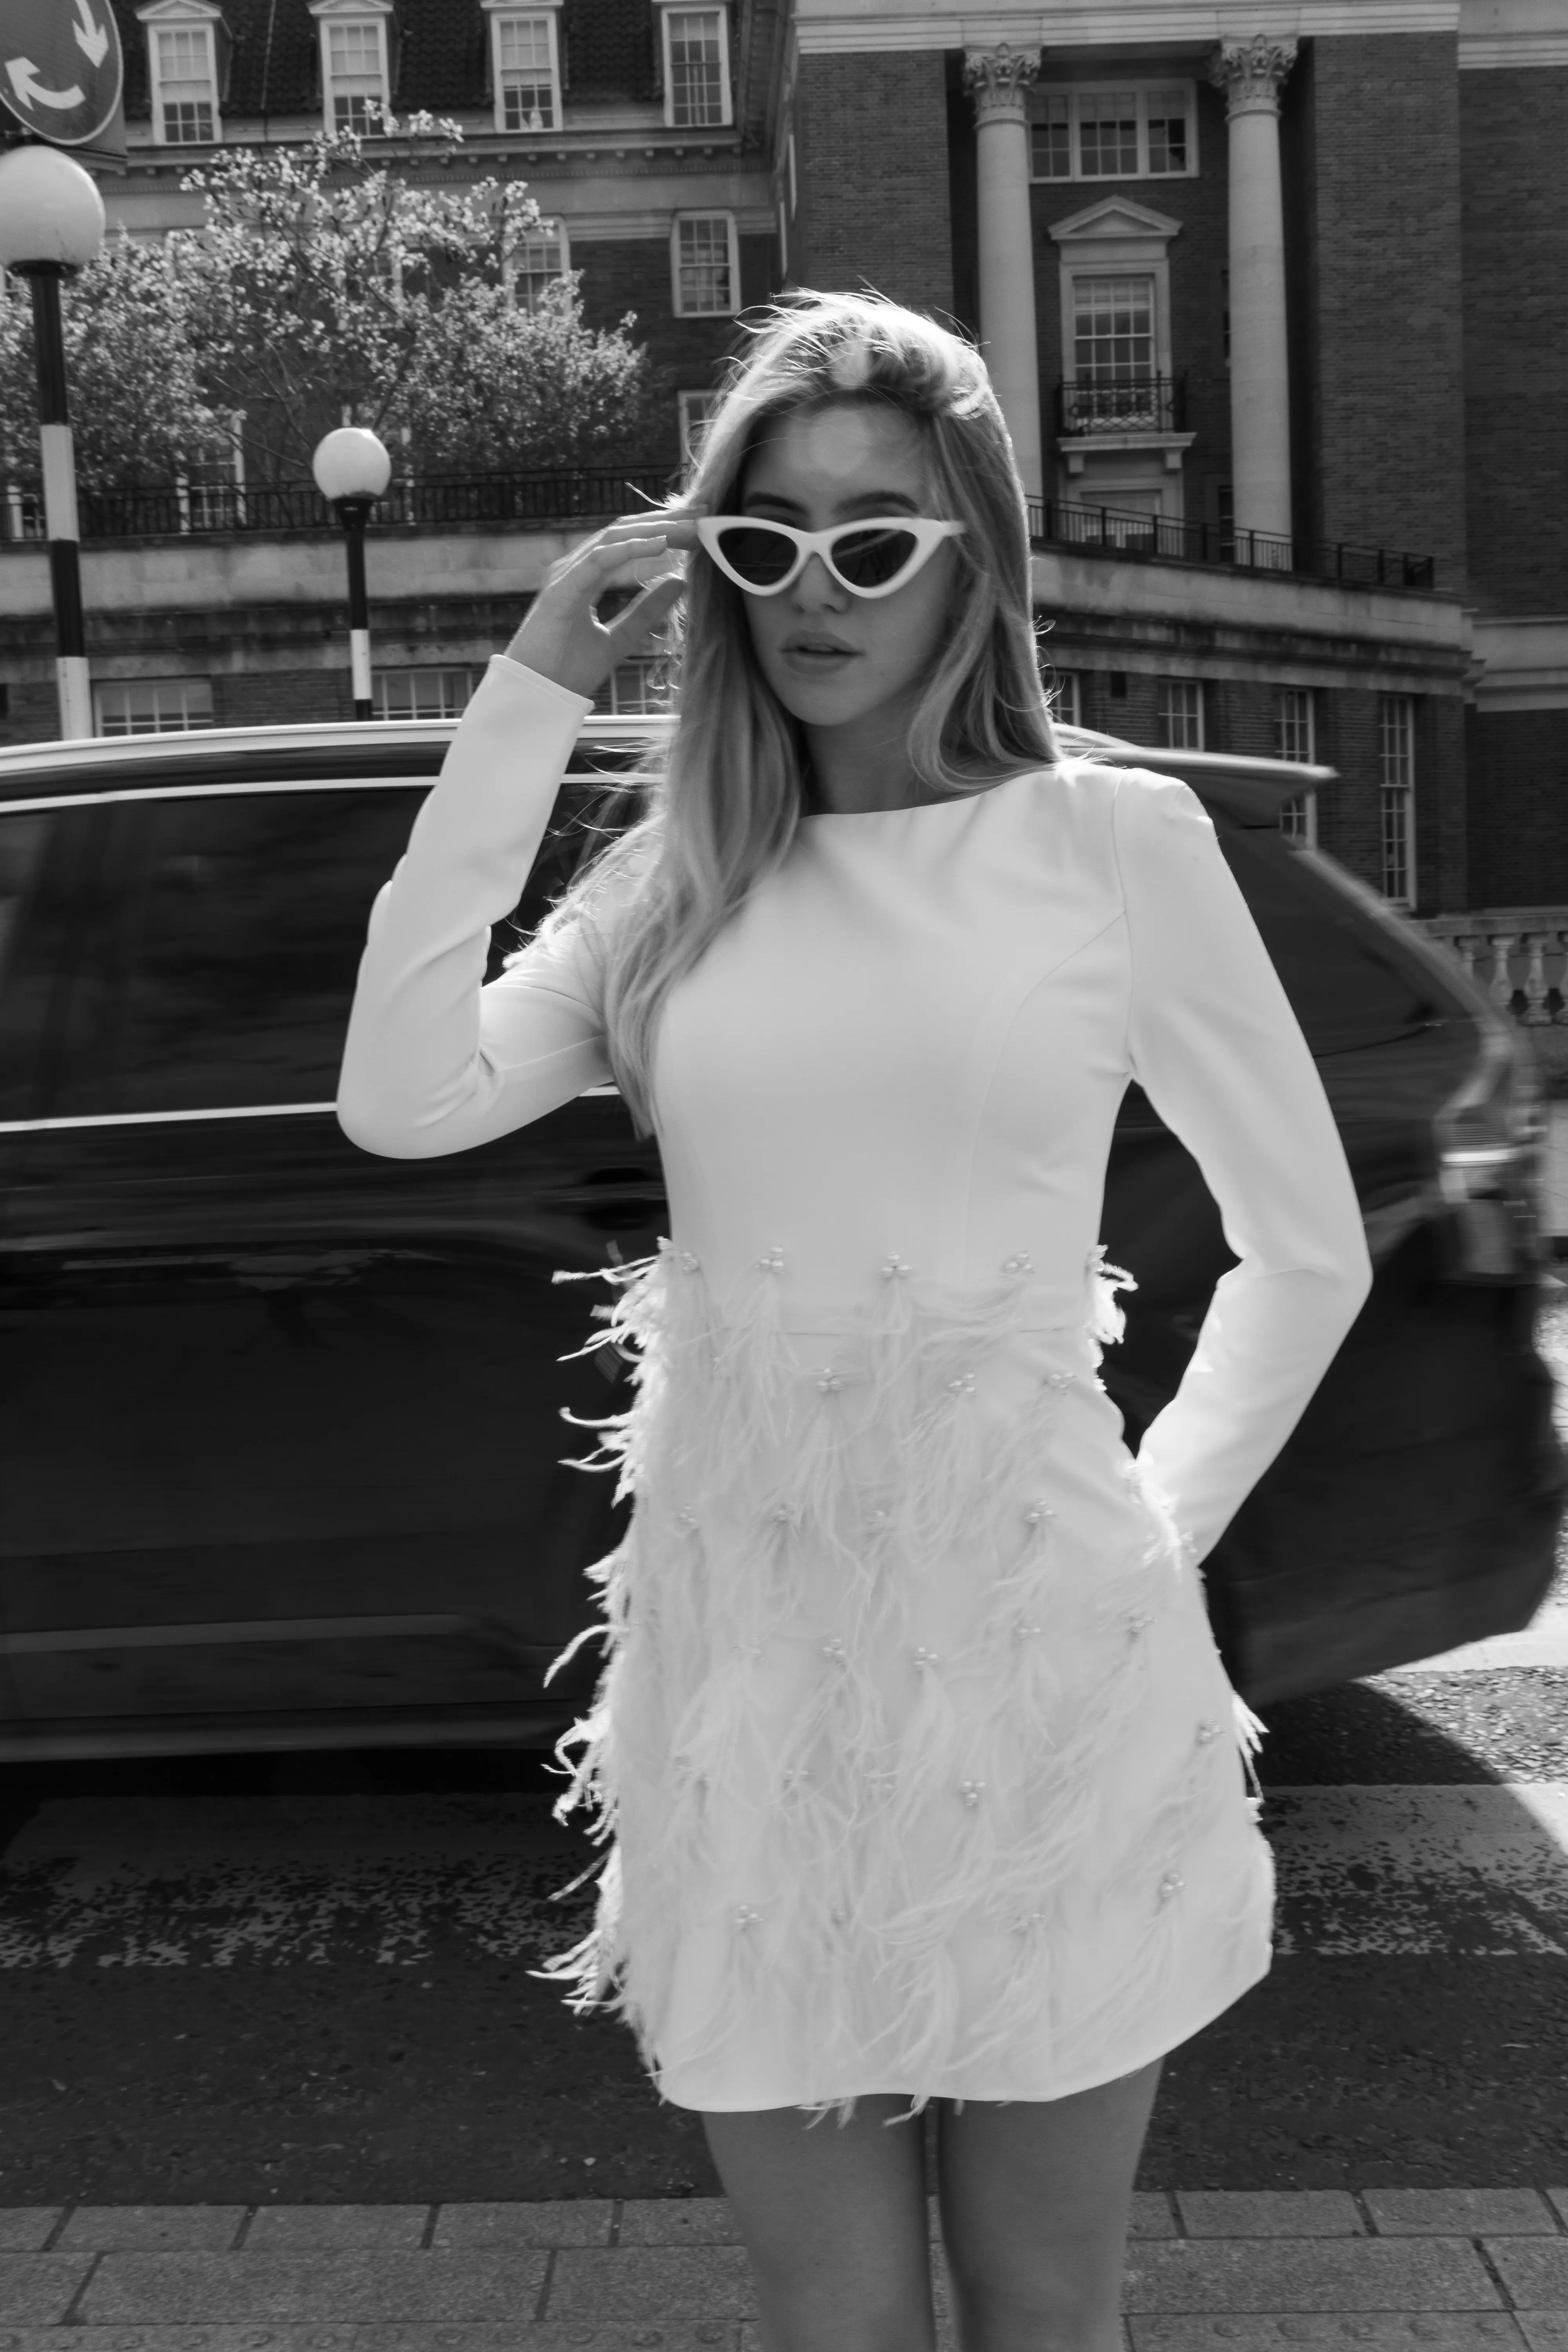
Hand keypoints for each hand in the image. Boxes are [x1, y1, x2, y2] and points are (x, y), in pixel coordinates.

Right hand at [505, 507, 702, 701]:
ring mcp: (566, 576)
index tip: (697, 525)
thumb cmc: (567, 672)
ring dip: (654, 529)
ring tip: (688, 525)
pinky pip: (599, 560)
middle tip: (701, 512)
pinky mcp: (561, 591)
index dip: (662, 529)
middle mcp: (575, 569)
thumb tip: (678, 582)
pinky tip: (661, 544)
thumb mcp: (620, 639)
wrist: (536, 698)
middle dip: (664, 520)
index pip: (627, 541)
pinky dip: (631, 549)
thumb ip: (645, 611)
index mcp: (586, 577)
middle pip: (624, 531)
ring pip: (614, 538)